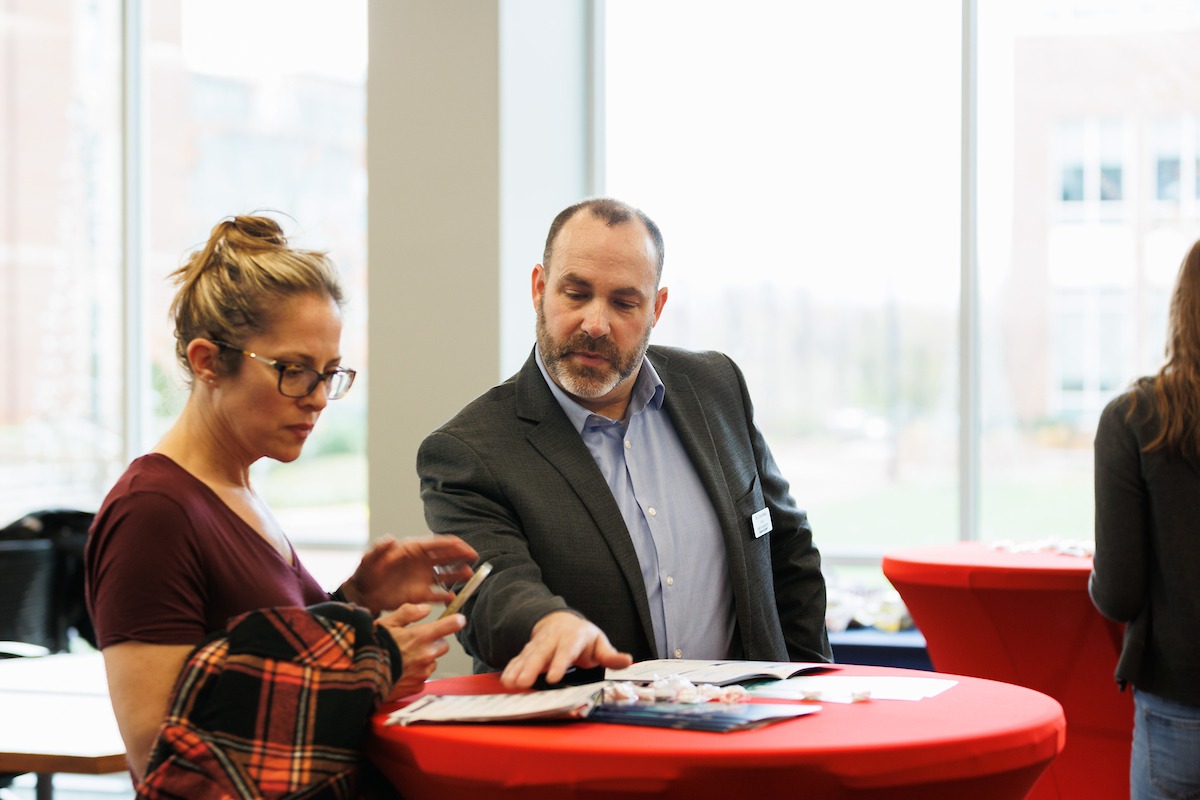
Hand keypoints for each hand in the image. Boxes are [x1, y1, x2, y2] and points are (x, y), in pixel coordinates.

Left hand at [340, 535, 477, 614]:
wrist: (362, 593)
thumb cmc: (366, 572)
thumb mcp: (370, 558)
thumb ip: (380, 548)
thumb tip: (391, 539)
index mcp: (414, 549)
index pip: (439, 544)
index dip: (455, 545)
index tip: (468, 550)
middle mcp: (422, 562)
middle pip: (447, 557)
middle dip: (462, 557)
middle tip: (473, 560)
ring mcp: (423, 578)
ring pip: (446, 575)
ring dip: (459, 575)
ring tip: (469, 576)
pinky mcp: (420, 594)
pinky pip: (438, 595)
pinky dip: (446, 596)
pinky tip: (453, 598)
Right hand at [377, 604, 465, 699]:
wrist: (358, 675)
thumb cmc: (371, 646)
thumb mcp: (386, 623)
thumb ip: (408, 613)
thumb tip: (425, 609)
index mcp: (420, 636)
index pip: (448, 626)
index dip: (455, 621)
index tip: (459, 619)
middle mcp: (425, 655)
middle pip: (443, 646)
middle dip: (434, 643)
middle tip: (417, 641)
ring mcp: (422, 673)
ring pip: (432, 662)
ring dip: (424, 659)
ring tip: (404, 658)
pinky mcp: (416, 687)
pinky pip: (422, 678)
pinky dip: (415, 675)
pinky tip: (400, 671)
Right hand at [499, 611, 632, 689]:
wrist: (561, 623)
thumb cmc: (584, 638)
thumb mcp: (599, 644)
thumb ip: (610, 656)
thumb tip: (627, 660)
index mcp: (573, 637)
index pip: (566, 650)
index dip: (558, 663)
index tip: (552, 677)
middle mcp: (552, 640)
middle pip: (541, 653)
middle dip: (531, 667)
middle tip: (524, 683)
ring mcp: (538, 645)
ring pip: (526, 656)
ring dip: (518, 669)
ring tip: (511, 684)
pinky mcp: (528, 652)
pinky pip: (518, 660)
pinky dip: (511, 670)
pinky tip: (506, 681)